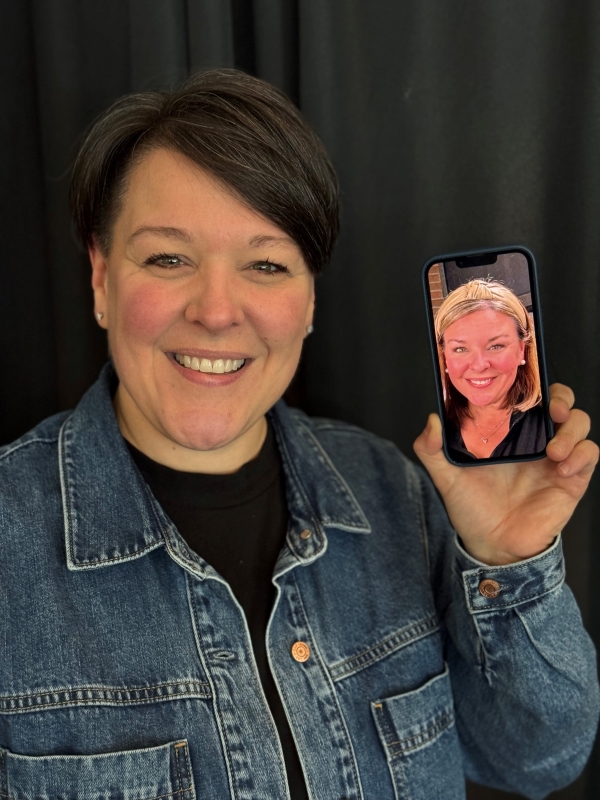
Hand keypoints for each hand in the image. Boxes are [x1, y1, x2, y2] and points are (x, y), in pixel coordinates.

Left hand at [413, 384, 598, 564]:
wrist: (492, 545)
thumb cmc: (472, 507)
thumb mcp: (446, 477)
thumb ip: (431, 449)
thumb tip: (432, 420)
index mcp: (507, 430)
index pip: (527, 394)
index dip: (533, 382)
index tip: (528, 382)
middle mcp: (533, 438)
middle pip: (560, 400)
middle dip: (561, 397)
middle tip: (552, 409)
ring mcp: (554, 457)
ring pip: (579, 423)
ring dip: (572, 430)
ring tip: (554, 451)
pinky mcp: (571, 478)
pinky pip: (589, 455)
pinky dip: (582, 456)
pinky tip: (562, 468)